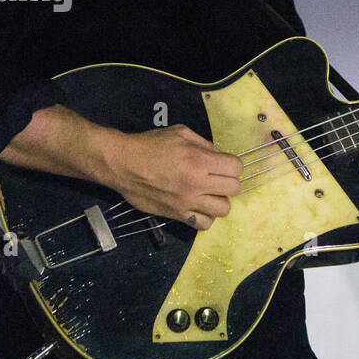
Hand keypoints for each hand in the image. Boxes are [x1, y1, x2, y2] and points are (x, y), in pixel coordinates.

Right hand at [103, 124, 243, 230]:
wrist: (122, 164)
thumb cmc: (150, 145)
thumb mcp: (181, 133)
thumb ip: (205, 145)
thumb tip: (221, 157)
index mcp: (199, 160)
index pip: (236, 168)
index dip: (232, 165)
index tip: (223, 164)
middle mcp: (196, 183)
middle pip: (234, 189)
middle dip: (229, 181)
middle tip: (216, 178)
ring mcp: (187, 202)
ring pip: (223, 210)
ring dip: (220, 201)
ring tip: (209, 194)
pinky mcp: (177, 215)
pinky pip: (204, 224)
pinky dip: (206, 217)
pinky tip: (199, 207)